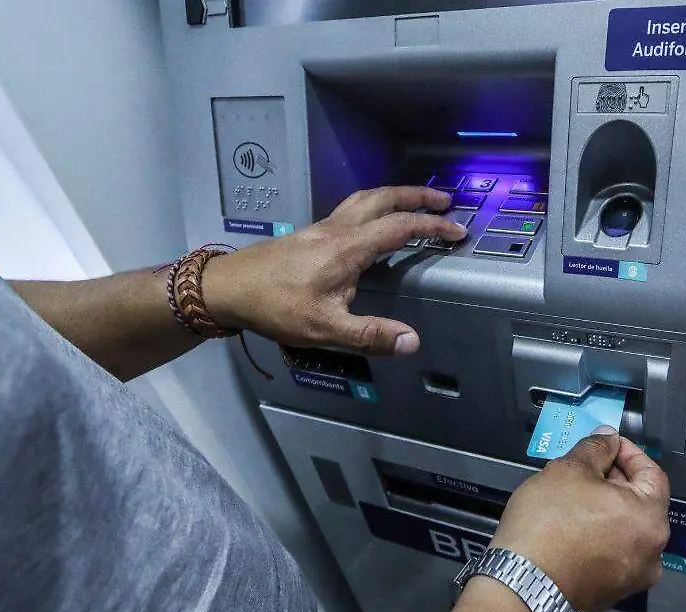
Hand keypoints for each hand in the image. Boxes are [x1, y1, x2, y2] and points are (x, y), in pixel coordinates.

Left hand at [201, 186, 465, 355]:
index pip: (400, 227)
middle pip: (383, 199)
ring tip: (416, 201)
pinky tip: (374, 222)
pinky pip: (351, 208)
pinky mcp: (310, 233)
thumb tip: (412, 341)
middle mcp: (337, 229)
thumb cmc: (274, 307)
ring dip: (395, 196)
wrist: (227, 288)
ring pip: (365, 199)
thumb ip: (370, 334)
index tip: (458, 231)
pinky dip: (375, 206)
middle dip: (417, 196)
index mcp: (348, 248)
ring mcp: (322, 227)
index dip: (432, 227)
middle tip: (445, 200)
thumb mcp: (324, 328)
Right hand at [490, 429, 670, 611]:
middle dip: (614, 480)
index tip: (606, 444)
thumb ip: (596, 448)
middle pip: (640, 503)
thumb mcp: (569, 470)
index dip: (628, 452)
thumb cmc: (549, 523)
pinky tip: (570, 525)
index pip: (653, 474)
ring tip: (572, 495)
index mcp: (652, 519)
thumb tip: (608, 439)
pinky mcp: (611, 592)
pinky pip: (611, 552)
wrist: (522, 586)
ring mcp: (633, 577)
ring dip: (604, 508)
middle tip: (584, 467)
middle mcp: (653, 552)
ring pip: (625, 529)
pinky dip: (598, 534)